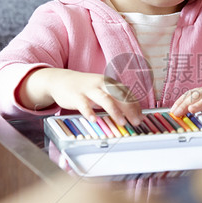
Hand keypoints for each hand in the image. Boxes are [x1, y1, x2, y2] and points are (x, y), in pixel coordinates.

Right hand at [19, 68, 142, 126]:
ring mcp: (89, 89)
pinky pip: (84, 105)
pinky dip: (90, 112)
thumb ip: (113, 98)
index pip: (126, 93)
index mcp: (109, 83)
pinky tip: (94, 120)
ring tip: (121, 122)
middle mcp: (101, 84)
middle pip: (119, 95)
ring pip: (105, 99)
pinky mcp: (76, 96)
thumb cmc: (84, 87)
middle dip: (129, 109)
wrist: (60, 80)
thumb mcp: (101, 89)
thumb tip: (129, 111)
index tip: (141, 117)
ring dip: (114, 111)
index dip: (135, 105)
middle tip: (136, 122)